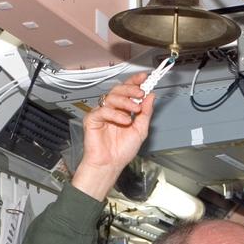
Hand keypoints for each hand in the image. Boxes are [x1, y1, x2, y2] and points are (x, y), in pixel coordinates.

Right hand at [75, 73, 155, 187]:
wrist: (110, 165)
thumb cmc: (121, 152)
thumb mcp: (141, 130)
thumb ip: (146, 113)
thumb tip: (151, 96)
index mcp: (123, 110)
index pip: (128, 90)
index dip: (135, 82)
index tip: (145, 78)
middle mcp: (112, 110)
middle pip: (119, 90)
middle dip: (131, 89)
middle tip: (141, 93)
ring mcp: (101, 113)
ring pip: (111, 97)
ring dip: (126, 101)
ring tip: (135, 110)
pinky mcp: (92, 119)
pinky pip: (103, 110)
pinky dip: (116, 114)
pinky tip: (125, 121)